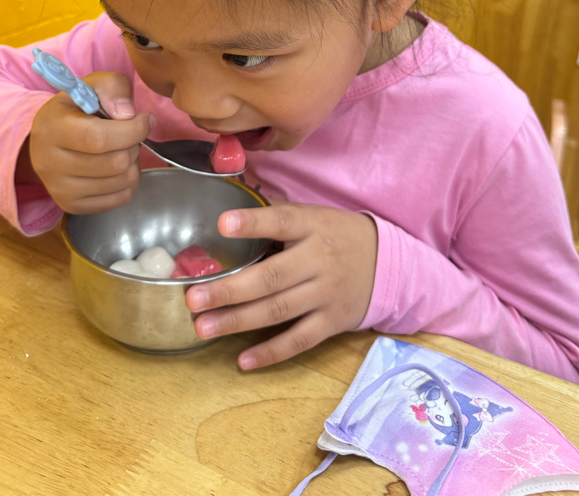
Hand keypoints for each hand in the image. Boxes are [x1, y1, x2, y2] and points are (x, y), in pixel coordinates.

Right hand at [22, 72, 154, 213]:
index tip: (146, 119)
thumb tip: (128, 114)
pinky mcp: (72, 206)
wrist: (49, 139)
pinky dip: (129, 182)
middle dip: (134, 145)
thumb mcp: (92, 85)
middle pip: (115, 162)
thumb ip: (113, 88)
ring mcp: (60, 189)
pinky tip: (119, 167)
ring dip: (134, 163)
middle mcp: (49, 163)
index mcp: (52, 127)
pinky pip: (119, 199)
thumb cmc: (76, 109)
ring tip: (122, 149)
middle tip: (130, 134)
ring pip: (121, 181)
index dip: (133, 130)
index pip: (99, 138)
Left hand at [184, 203, 376, 369]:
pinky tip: (242, 360)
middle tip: (193, 298)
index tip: (222, 223)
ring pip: (278, 310)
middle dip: (229, 289)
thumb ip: (276, 220)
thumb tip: (226, 220)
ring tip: (203, 327)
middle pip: (271, 277)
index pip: (280, 222)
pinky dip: (271, 353)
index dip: (252, 223)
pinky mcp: (331, 323)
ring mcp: (326, 294)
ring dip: (238, 321)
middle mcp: (318, 260)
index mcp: (311, 226)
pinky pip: (299, 341)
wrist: (386, 263)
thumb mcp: (312, 217)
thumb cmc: (335, 235)